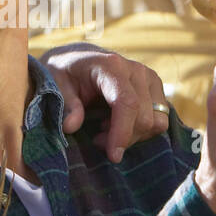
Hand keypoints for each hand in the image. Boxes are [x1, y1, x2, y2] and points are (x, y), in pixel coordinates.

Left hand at [40, 43, 169, 161]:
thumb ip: (65, 104)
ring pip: (156, 122)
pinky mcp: (156, 89)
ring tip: (106, 129)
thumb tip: (71, 126)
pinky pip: (160, 121)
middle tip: (97, 139)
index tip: (113, 155)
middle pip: (144, 117)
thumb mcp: (56, 84)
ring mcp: (150, 79)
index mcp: (112, 66)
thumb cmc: (66, 72)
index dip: (122, 133)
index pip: (127, 103)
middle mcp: (136, 70)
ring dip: (133, 135)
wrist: (80, 59)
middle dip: (122, 138)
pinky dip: (141, 131)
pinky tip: (118, 125)